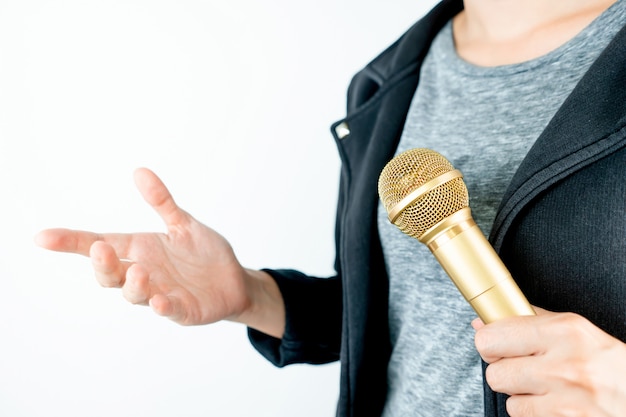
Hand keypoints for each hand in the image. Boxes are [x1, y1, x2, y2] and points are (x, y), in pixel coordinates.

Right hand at [35, 168, 284, 336]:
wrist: (234, 280)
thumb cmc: (203, 254)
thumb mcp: (183, 224)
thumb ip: (162, 202)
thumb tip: (139, 171)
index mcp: (140, 251)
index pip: (99, 244)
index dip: (71, 242)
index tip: (42, 237)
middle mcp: (144, 274)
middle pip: (110, 274)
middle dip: (102, 264)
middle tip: (100, 249)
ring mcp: (161, 294)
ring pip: (135, 295)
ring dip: (133, 285)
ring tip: (139, 272)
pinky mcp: (184, 310)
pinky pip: (170, 311)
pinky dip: (164, 307)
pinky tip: (161, 301)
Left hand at [473, 308, 625, 416]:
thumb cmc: (609, 366)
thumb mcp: (576, 332)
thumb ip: (529, 322)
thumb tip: (483, 321)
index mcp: (565, 330)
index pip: (493, 336)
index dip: (490, 342)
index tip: (497, 345)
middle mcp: (565, 363)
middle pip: (495, 370)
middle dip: (504, 370)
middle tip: (523, 368)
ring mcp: (566, 397)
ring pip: (507, 397)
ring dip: (520, 394)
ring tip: (545, 387)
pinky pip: (522, 415)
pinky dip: (532, 412)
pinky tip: (553, 402)